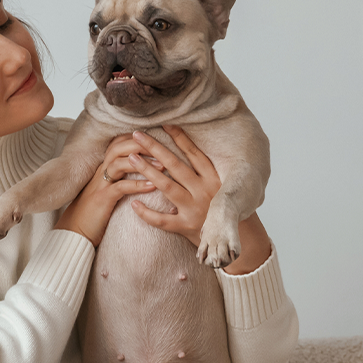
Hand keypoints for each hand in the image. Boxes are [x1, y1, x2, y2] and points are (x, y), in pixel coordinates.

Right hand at [55, 134, 156, 245]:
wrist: (76, 232)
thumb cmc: (95, 213)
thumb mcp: (107, 190)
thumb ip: (120, 179)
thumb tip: (141, 173)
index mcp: (104, 168)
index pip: (118, 143)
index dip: (136, 138)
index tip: (156, 139)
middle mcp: (101, 172)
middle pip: (119, 147)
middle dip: (141, 144)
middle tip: (163, 148)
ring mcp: (100, 185)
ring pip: (118, 163)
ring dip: (142, 163)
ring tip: (162, 166)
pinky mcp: (102, 199)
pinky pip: (120, 187)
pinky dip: (137, 185)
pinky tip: (152, 186)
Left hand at [124, 126, 221, 246]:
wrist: (231, 239)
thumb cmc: (223, 209)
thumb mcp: (221, 186)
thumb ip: (205, 170)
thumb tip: (187, 144)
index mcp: (214, 178)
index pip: (194, 154)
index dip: (179, 138)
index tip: (164, 123)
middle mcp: (205, 191)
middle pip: (176, 166)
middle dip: (155, 148)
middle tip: (137, 135)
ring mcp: (194, 209)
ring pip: (167, 187)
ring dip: (147, 172)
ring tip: (131, 158)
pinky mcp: (186, 227)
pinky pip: (162, 220)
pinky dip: (147, 213)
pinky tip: (133, 204)